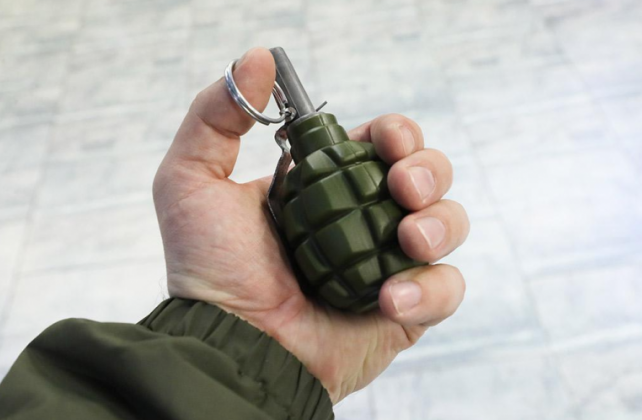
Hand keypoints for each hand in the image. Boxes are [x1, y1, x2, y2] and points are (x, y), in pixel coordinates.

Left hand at [153, 47, 469, 402]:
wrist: (233, 347)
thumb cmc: (211, 271)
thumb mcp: (192, 181)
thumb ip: (216, 115)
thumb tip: (257, 59)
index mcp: (326, 186)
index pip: (381, 144)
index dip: (396, 133)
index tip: (386, 140)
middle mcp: (363, 219)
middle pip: (428, 175)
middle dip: (427, 170)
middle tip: (403, 187)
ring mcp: (387, 264)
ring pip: (449, 224)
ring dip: (440, 223)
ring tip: (408, 239)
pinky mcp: (406, 310)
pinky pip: (447, 287)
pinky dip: (429, 289)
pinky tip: (390, 298)